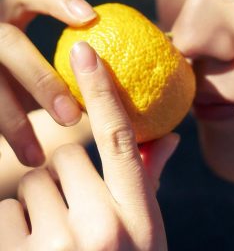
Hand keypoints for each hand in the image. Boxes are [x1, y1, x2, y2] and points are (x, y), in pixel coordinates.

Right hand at [0, 0, 95, 165]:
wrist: (1, 110)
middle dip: (39, 77)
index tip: (91, 18)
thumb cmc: (43, 87)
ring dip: (16, 119)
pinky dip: (7, 136)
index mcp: (13, 18)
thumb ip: (110, 82)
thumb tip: (172, 98)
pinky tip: (31, 158)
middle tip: (73, 116)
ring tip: (42, 154)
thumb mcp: (67, 78)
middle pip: (7, 41)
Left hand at [0, 42, 179, 249]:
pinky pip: (4, 211)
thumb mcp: (146, 233)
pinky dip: (11, 226)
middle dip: (64, 178)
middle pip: (64, 160)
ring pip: (31, 184)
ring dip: (37, 204)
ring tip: (52, 241)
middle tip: (72, 212)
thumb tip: (170, 135)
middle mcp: (103, 229)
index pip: (120, 137)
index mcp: (138, 216)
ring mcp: (58, 248)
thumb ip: (150, 179)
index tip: (84, 50)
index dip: (102, 89)